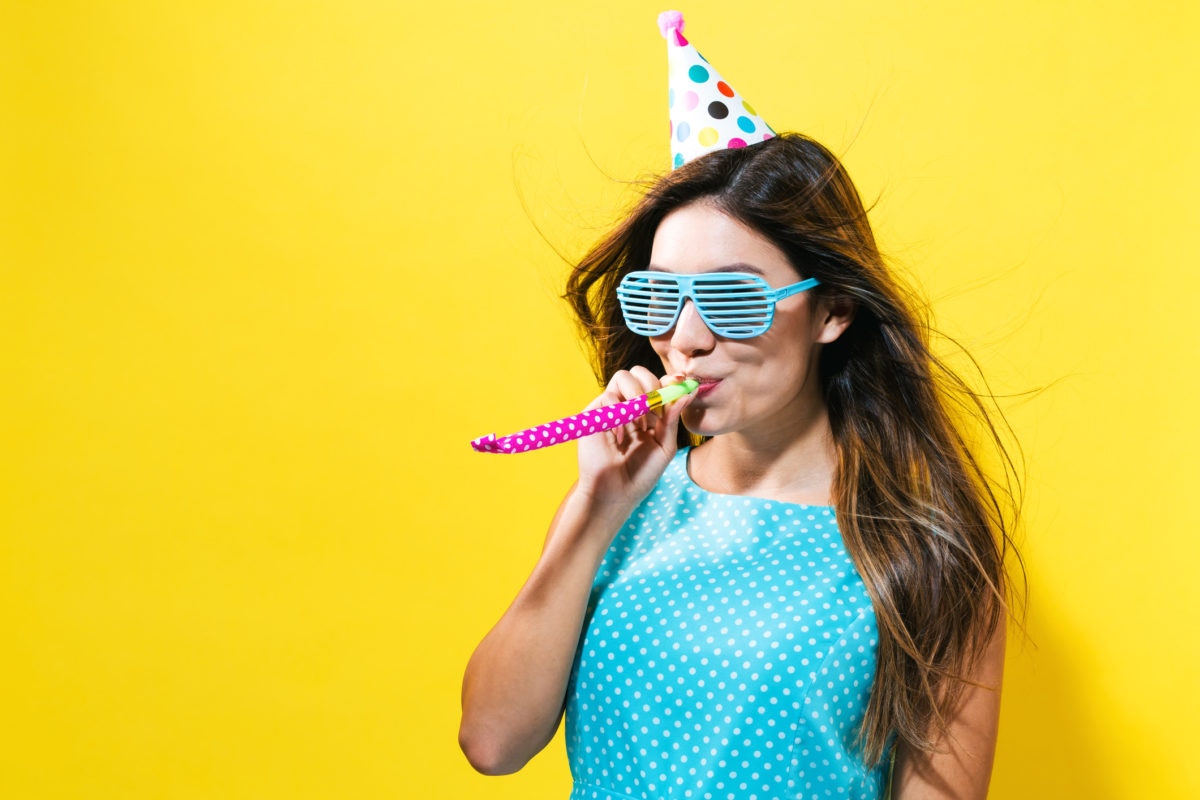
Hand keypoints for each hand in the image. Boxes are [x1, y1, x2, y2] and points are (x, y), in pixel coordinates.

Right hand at [574, 367, 692, 510]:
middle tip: (656, 407)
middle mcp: (629, 406)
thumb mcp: (664, 446)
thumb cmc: (641, 474)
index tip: (681, 381)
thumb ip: (672, 419)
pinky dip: (619, 414)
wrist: (616, 493)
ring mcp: (611, 409)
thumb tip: (688, 392)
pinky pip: (608, 397)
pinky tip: (622, 436)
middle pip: (638, 372)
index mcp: (649, 413)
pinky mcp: (594, 414)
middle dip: (652, 384)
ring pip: (622, 377)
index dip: (669, 380)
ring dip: (637, 395)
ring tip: (640, 422)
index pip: (658, 384)